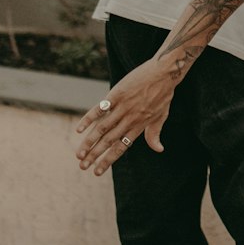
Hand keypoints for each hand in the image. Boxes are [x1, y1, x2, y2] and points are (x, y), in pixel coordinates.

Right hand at [75, 56, 175, 175]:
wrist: (165, 72)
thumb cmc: (163, 94)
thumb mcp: (162, 116)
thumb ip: (154, 134)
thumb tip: (158, 150)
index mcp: (138, 126)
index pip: (121, 148)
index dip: (108, 160)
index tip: (97, 172)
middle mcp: (129, 119)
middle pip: (108, 141)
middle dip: (94, 156)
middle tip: (82, 166)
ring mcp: (122, 107)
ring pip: (102, 128)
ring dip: (89, 142)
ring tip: (79, 154)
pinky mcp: (117, 94)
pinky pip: (100, 109)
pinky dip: (88, 119)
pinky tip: (79, 129)